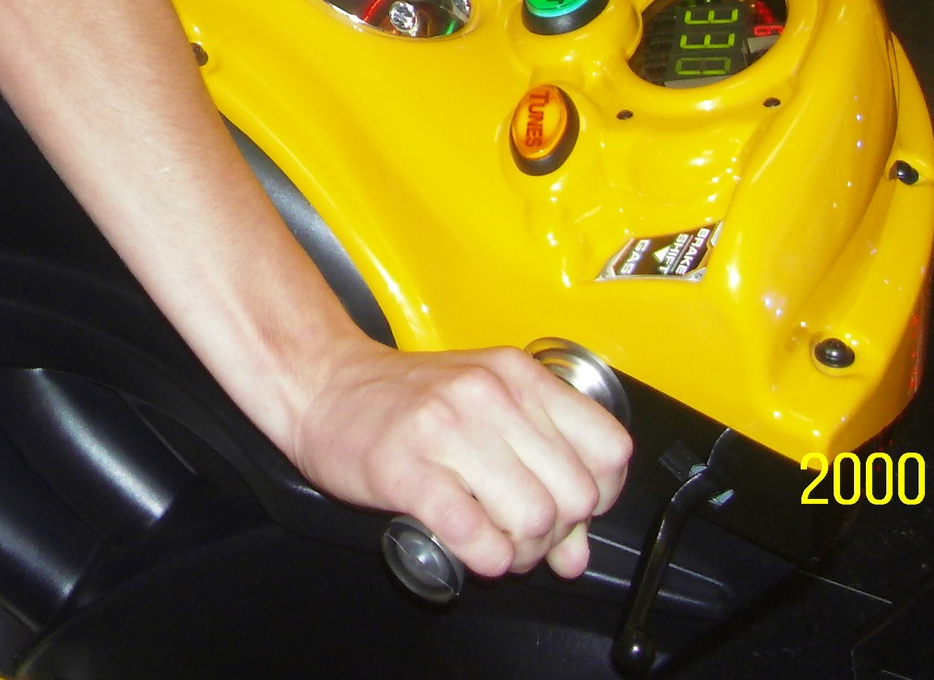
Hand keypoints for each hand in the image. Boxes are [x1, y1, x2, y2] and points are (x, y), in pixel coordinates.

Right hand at [291, 343, 631, 579]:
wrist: (323, 384)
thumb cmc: (406, 401)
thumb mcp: (485, 413)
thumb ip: (540, 471)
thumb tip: (574, 552)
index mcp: (518, 376)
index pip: (610, 448)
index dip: (602, 495)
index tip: (572, 509)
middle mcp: (490, 395)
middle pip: (575, 495)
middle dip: (557, 534)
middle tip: (524, 536)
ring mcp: (447, 429)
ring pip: (533, 518)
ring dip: (521, 551)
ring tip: (495, 544)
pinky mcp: (408, 468)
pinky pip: (474, 533)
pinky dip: (484, 557)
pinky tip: (470, 550)